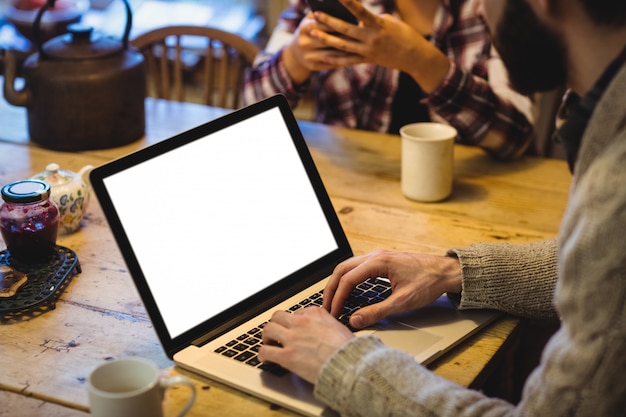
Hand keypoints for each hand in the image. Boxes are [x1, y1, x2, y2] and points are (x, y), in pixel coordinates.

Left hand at [259, 307, 353, 383]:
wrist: (349, 364)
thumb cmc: (349, 350)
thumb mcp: (340, 327)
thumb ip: (328, 324)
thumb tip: (326, 330)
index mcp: (315, 313)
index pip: (297, 312)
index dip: (294, 321)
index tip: (295, 328)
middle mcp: (301, 322)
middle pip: (278, 316)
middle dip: (276, 325)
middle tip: (277, 333)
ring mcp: (292, 338)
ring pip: (267, 330)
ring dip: (267, 337)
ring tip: (269, 344)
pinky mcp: (286, 355)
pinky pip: (265, 351)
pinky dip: (263, 355)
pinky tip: (266, 359)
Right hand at [282, 13, 357, 83]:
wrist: (295, 54)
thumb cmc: (309, 31)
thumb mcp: (311, 20)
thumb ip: (323, 14)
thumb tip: (343, 10)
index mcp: (304, 27)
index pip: (323, 24)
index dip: (337, 23)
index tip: (352, 20)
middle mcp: (304, 43)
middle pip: (328, 39)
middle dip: (344, 37)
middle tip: (360, 34)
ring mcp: (308, 56)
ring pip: (332, 53)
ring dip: (346, 50)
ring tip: (360, 46)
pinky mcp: (313, 66)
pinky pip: (332, 63)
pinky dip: (343, 59)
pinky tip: (354, 56)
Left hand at [310, 0, 449, 92]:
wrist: (415, 57)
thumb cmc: (405, 34)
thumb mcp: (391, 22)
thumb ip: (373, 19)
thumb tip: (357, 18)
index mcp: (378, 25)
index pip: (360, 11)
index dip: (348, 2)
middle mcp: (371, 38)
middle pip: (345, 29)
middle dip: (329, 21)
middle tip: (315, 14)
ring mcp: (368, 51)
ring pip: (342, 45)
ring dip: (326, 39)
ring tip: (313, 32)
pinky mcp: (367, 60)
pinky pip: (347, 61)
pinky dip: (334, 59)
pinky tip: (322, 56)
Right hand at [323, 250, 462, 328]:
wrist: (447, 271)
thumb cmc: (429, 283)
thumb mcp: (403, 302)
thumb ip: (377, 312)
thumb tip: (356, 320)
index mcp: (378, 262)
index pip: (348, 279)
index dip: (338, 298)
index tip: (333, 313)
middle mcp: (376, 255)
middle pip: (342, 269)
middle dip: (331, 289)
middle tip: (326, 307)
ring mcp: (378, 256)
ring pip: (348, 266)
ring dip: (338, 283)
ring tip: (334, 300)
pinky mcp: (383, 260)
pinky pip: (357, 267)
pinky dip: (348, 279)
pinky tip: (349, 291)